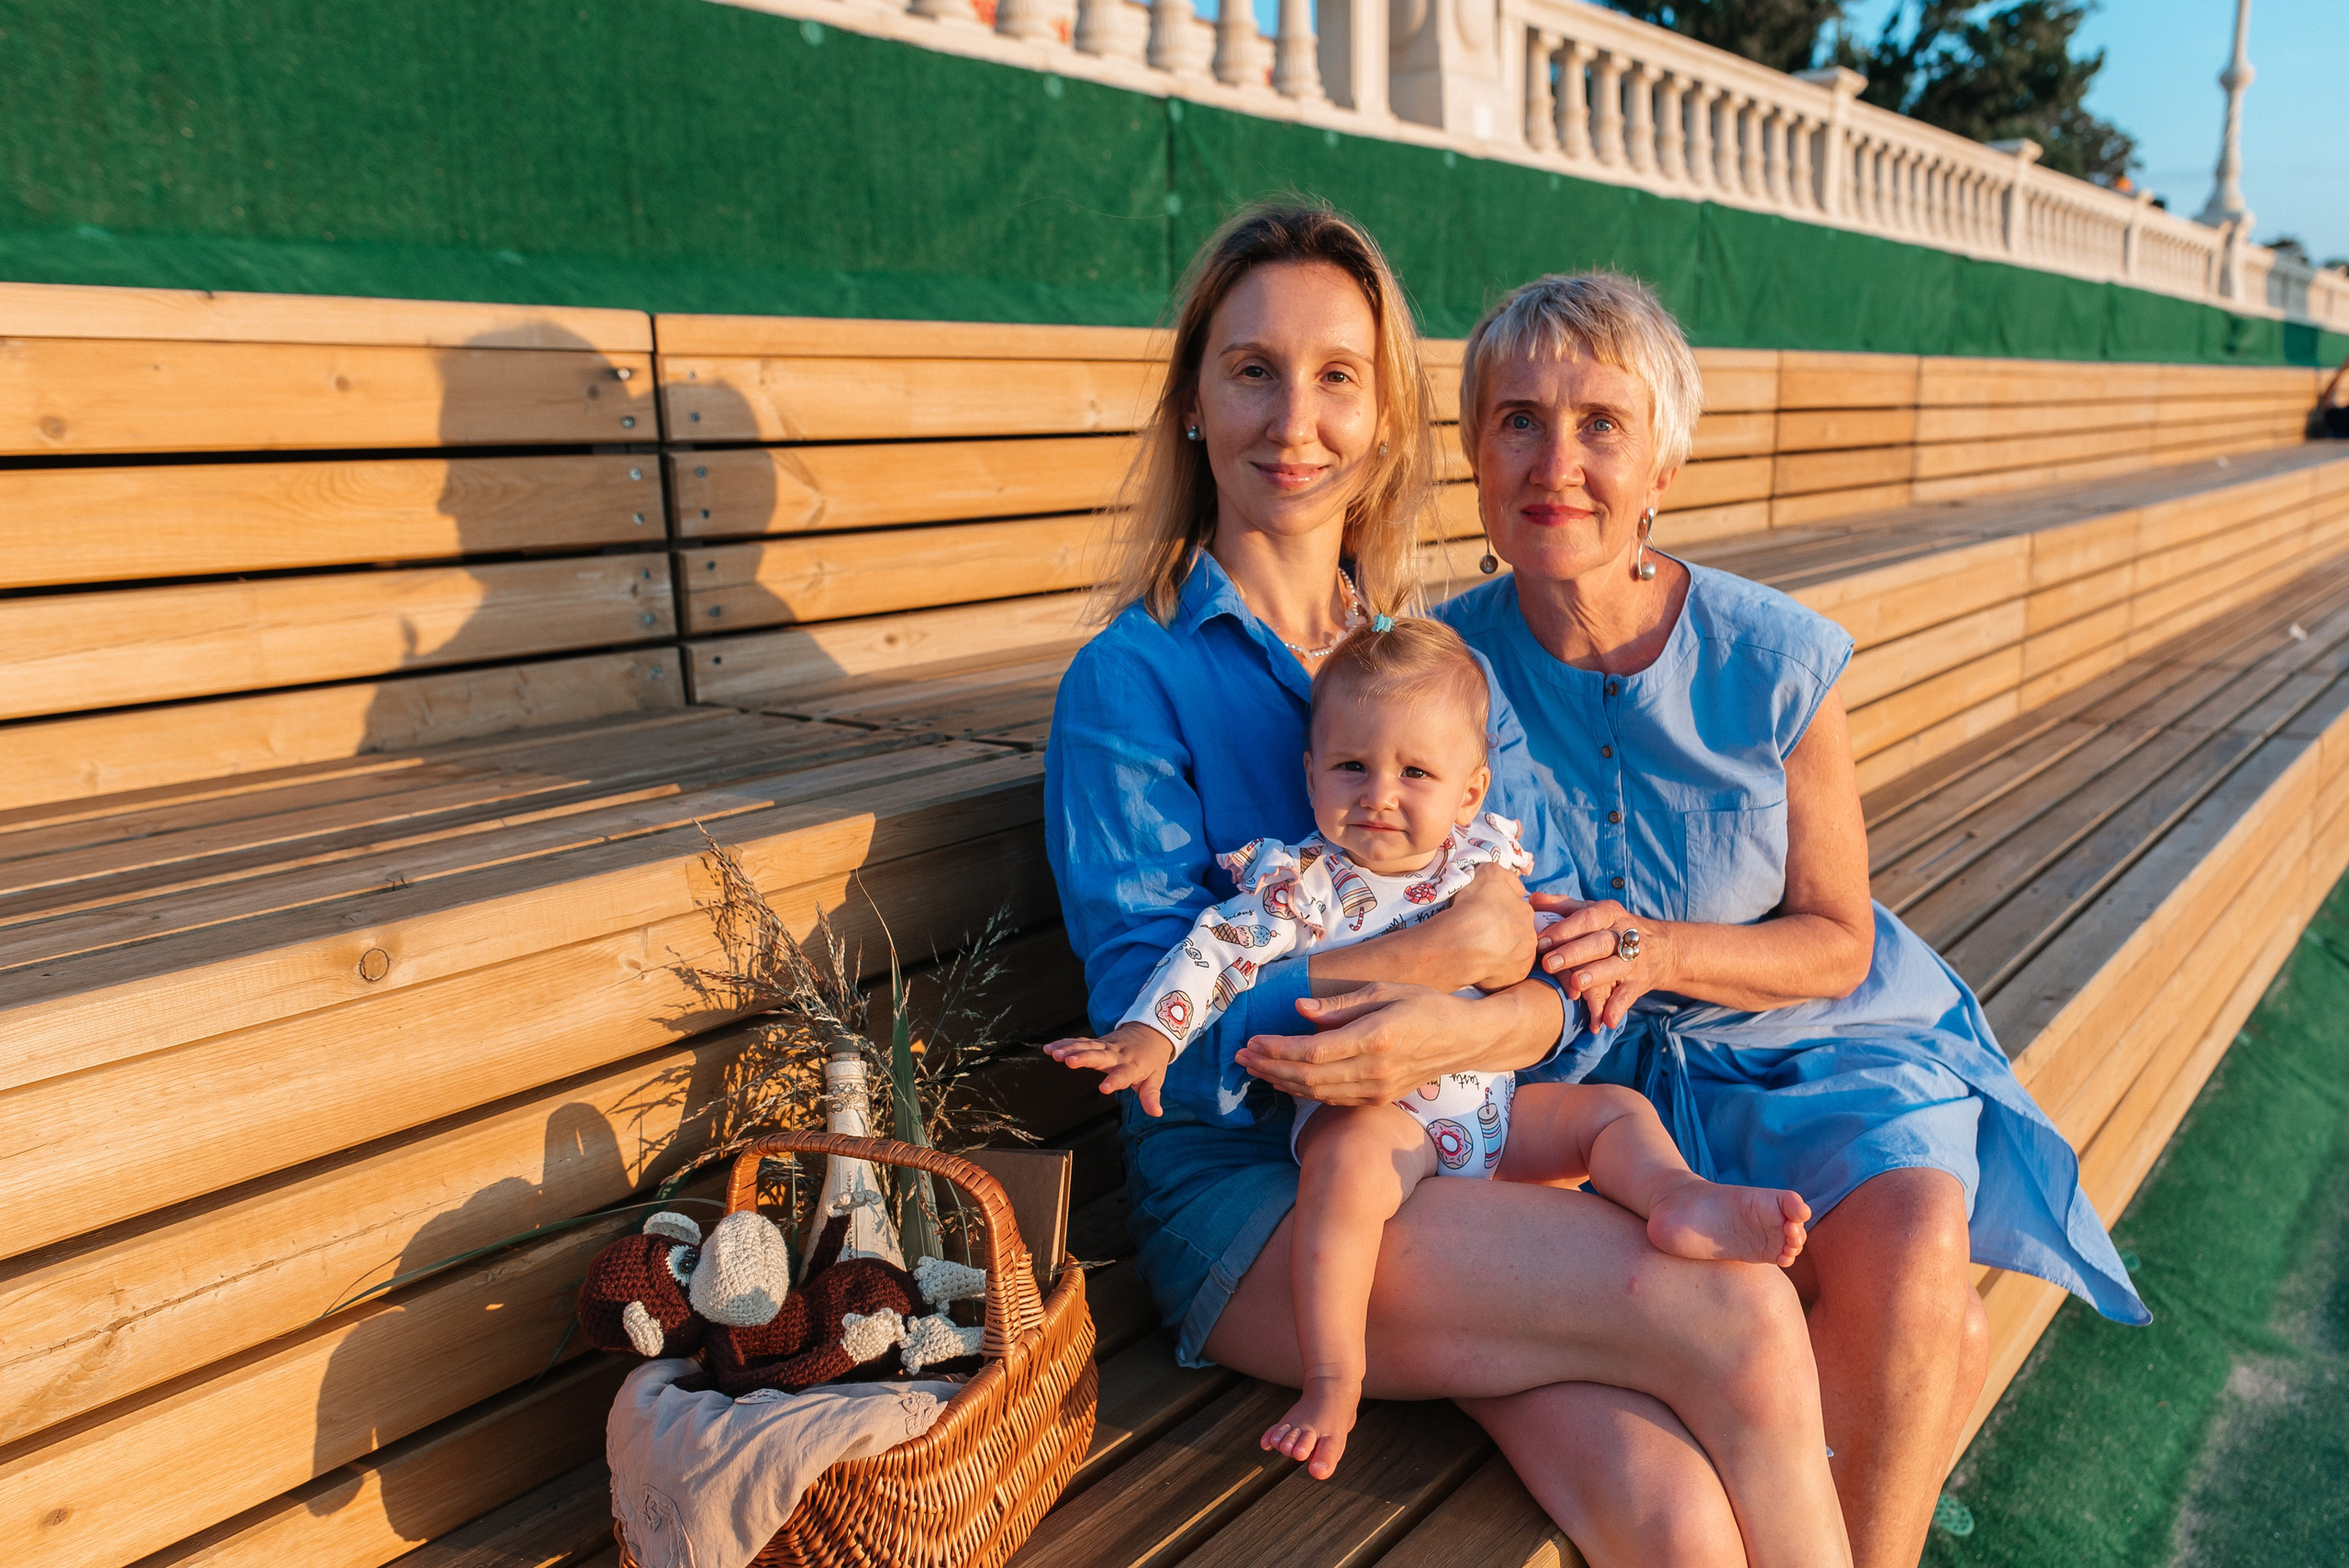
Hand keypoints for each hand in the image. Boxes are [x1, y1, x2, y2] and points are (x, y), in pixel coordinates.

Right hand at [1044, 1022, 1175, 1116]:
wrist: (1150, 1032)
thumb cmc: (1152, 1060)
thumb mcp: (1156, 1078)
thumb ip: (1151, 1096)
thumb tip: (1156, 1113)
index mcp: (1132, 1066)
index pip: (1123, 1074)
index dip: (1114, 1081)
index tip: (1104, 1088)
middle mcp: (1117, 1054)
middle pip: (1099, 1056)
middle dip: (1084, 1058)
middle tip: (1068, 1061)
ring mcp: (1105, 1046)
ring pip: (1086, 1046)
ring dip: (1069, 1049)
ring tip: (1054, 1054)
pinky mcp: (1097, 1042)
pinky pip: (1079, 1042)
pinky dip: (1064, 1044)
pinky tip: (1049, 1048)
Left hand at [1235, 983, 1490, 1104]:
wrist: (1464, 1039)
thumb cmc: (1425, 1006)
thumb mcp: (1384, 991)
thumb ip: (1339, 1004)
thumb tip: (1299, 1009)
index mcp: (1375, 1038)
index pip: (1314, 1051)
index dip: (1278, 1049)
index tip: (1252, 1040)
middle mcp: (1375, 1070)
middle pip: (1309, 1077)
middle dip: (1270, 1067)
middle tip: (1241, 1056)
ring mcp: (1377, 1090)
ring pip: (1318, 1093)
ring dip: (1281, 1082)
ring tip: (1254, 1068)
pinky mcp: (1379, 1099)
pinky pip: (1333, 1099)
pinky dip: (1304, 1092)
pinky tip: (1285, 1080)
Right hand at [1437, 863, 1539, 992]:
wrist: (1459, 943)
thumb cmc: (1472, 906)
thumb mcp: (1490, 873)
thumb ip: (1507, 877)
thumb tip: (1517, 887)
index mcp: (1526, 911)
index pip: (1518, 911)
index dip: (1502, 913)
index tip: (1488, 917)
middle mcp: (1531, 936)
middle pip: (1519, 934)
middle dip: (1505, 934)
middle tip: (1483, 935)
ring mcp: (1524, 959)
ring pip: (1515, 954)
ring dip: (1502, 953)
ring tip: (1480, 951)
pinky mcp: (1514, 978)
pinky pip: (1506, 974)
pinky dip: (1496, 971)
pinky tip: (1480, 965)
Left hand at [1529, 895, 1670, 1030]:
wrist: (1662, 948)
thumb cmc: (1613, 928)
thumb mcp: (1593, 911)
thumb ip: (1563, 905)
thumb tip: (1533, 898)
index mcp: (1609, 914)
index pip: (1586, 919)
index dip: (1564, 930)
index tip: (1541, 941)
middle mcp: (1623, 935)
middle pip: (1599, 943)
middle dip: (1574, 953)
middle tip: (1549, 964)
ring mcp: (1633, 960)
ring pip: (1614, 967)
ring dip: (1596, 976)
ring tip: (1576, 983)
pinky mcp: (1638, 983)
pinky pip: (1628, 996)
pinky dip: (1617, 1008)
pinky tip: (1605, 1021)